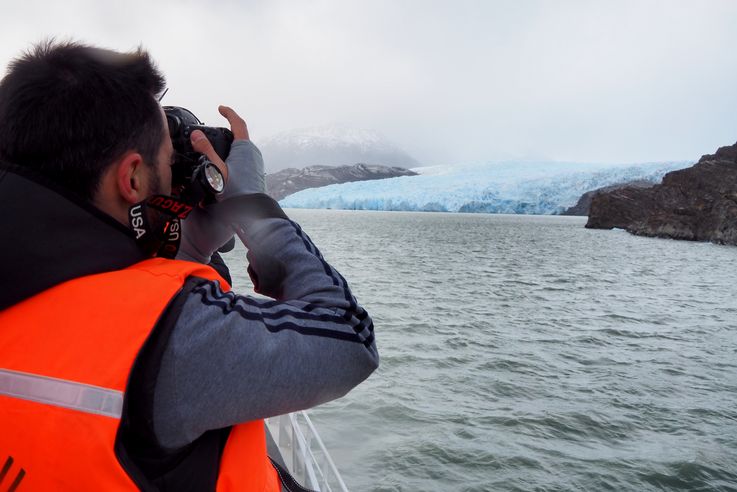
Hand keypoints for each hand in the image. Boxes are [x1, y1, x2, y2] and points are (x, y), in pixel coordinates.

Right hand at [178, 105, 263, 263]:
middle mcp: (252, 154)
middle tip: (216, 126)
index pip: (238, 123)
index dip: (229, 113)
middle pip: (240, 135)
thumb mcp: (216, 169)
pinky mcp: (253, 173)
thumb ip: (205, 151)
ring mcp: (255, 164)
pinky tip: (223, 164)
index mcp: (245, 148)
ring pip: (241, 148)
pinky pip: (242, 158)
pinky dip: (232, 155)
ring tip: (216, 145)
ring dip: (230, 144)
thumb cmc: (235, 192)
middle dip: (228, 129)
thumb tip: (196, 135)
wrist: (251, 212)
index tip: (220, 108)